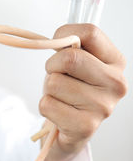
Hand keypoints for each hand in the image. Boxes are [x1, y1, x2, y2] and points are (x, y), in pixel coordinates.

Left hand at [40, 24, 127, 160]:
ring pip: (54, 83)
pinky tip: (59, 112)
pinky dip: (45, 107)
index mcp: (115, 62)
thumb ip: (71, 46)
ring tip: (61, 97)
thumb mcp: (74, 62)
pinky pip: (47, 104)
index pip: (90, 33)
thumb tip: (58, 41)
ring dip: (48, 89)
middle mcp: (116, 83)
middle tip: (56, 75)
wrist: (71, 127)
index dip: (64, 35)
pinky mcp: (86, 126)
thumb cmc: (71, 89)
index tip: (59, 47)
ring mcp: (103, 107)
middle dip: (52, 66)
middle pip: (69, 58)